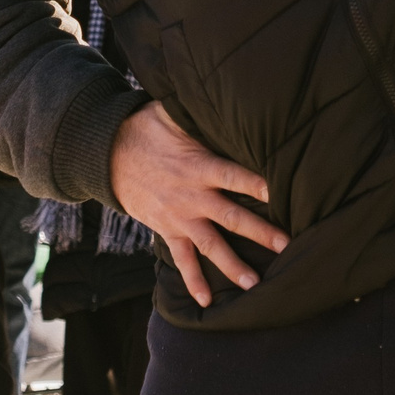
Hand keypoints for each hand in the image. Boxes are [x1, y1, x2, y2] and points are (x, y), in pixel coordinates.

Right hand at [109, 103, 289, 308]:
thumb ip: (200, 114)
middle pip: (232, 217)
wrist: (107, 155)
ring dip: (234, 265)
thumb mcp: (173, 115)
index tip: (282, 193)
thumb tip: (224, 94)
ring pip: (211, 245)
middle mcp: (192, 196)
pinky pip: (182, 259)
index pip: (235, 176)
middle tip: (287, 246)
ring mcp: (179, 217)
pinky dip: (194, 280)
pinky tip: (207, 301)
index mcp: (199, 166)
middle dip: (260, 232)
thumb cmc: (146, 128)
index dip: (258, 185)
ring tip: (256, 284)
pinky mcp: (167, 230)